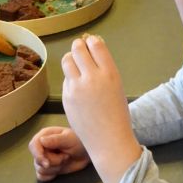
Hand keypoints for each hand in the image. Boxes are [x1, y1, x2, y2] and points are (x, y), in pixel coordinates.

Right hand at [28, 126, 89, 181]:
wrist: (87, 153)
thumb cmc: (79, 141)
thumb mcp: (69, 139)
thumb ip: (55, 140)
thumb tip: (41, 141)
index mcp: (44, 136)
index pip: (33, 145)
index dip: (38, 155)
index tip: (47, 163)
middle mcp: (42, 147)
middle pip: (37, 160)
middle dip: (53, 162)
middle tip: (66, 157)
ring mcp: (44, 158)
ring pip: (40, 169)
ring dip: (54, 168)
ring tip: (65, 160)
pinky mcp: (48, 168)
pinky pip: (41, 176)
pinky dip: (49, 176)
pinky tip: (58, 171)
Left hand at [61, 35, 141, 182]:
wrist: (109, 141)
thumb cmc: (117, 114)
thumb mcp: (116, 87)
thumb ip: (104, 69)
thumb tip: (92, 50)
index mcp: (110, 73)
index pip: (96, 44)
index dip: (91, 42)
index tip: (91, 43)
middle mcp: (93, 77)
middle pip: (78, 48)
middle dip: (78, 47)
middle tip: (80, 50)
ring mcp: (77, 87)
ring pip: (67, 60)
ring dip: (70, 58)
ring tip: (75, 64)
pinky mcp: (67, 97)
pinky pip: (66, 79)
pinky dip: (70, 78)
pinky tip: (77, 87)